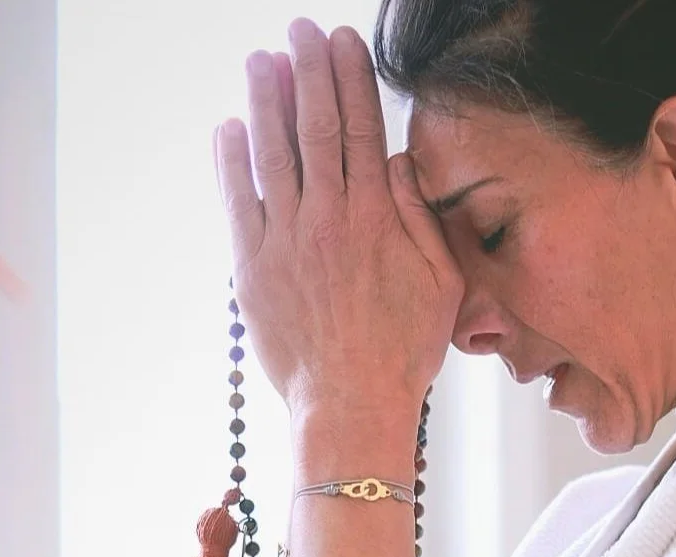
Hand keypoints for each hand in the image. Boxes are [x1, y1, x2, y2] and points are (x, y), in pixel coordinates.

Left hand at [214, 18, 461, 415]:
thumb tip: (398, 164)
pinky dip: (233, 161)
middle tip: (300, 32)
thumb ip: (422, 217)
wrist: (352, 402)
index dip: (351, 81)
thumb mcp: (444, 282)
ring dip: (266, 102)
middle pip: (316, 128)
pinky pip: (239, 201)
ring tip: (261, 61)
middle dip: (308, 72)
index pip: (362, 131)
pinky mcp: (253, 267)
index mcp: (378, 219)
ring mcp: (286, 240)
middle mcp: (329, 219)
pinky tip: (232, 127)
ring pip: (273, 154)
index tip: (344, 44)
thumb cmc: (404, 348)